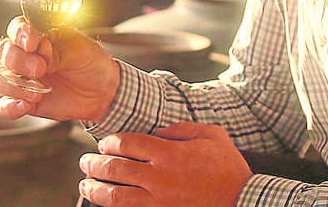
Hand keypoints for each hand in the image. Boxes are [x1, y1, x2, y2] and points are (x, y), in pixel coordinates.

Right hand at [0, 16, 119, 122]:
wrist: (101, 92)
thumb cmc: (90, 62)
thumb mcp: (79, 50)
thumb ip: (57, 51)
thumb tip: (40, 53)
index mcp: (38, 35)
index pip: (17, 28)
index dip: (20, 34)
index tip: (33, 43)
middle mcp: (25, 55)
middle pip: (4, 52)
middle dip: (19, 61)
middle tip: (40, 68)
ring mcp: (22, 78)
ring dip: (14, 85)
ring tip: (38, 91)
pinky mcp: (23, 101)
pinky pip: (3, 105)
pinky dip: (11, 106)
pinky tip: (27, 105)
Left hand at [78, 122, 251, 205]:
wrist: (242, 201)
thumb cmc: (228, 168)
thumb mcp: (212, 135)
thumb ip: (181, 128)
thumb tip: (157, 130)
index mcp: (169, 153)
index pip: (126, 143)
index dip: (109, 142)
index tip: (103, 143)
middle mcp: (159, 177)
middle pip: (114, 168)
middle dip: (94, 164)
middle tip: (85, 162)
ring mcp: (158, 201)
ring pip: (115, 196)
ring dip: (95, 190)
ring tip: (85, 186)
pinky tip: (106, 204)